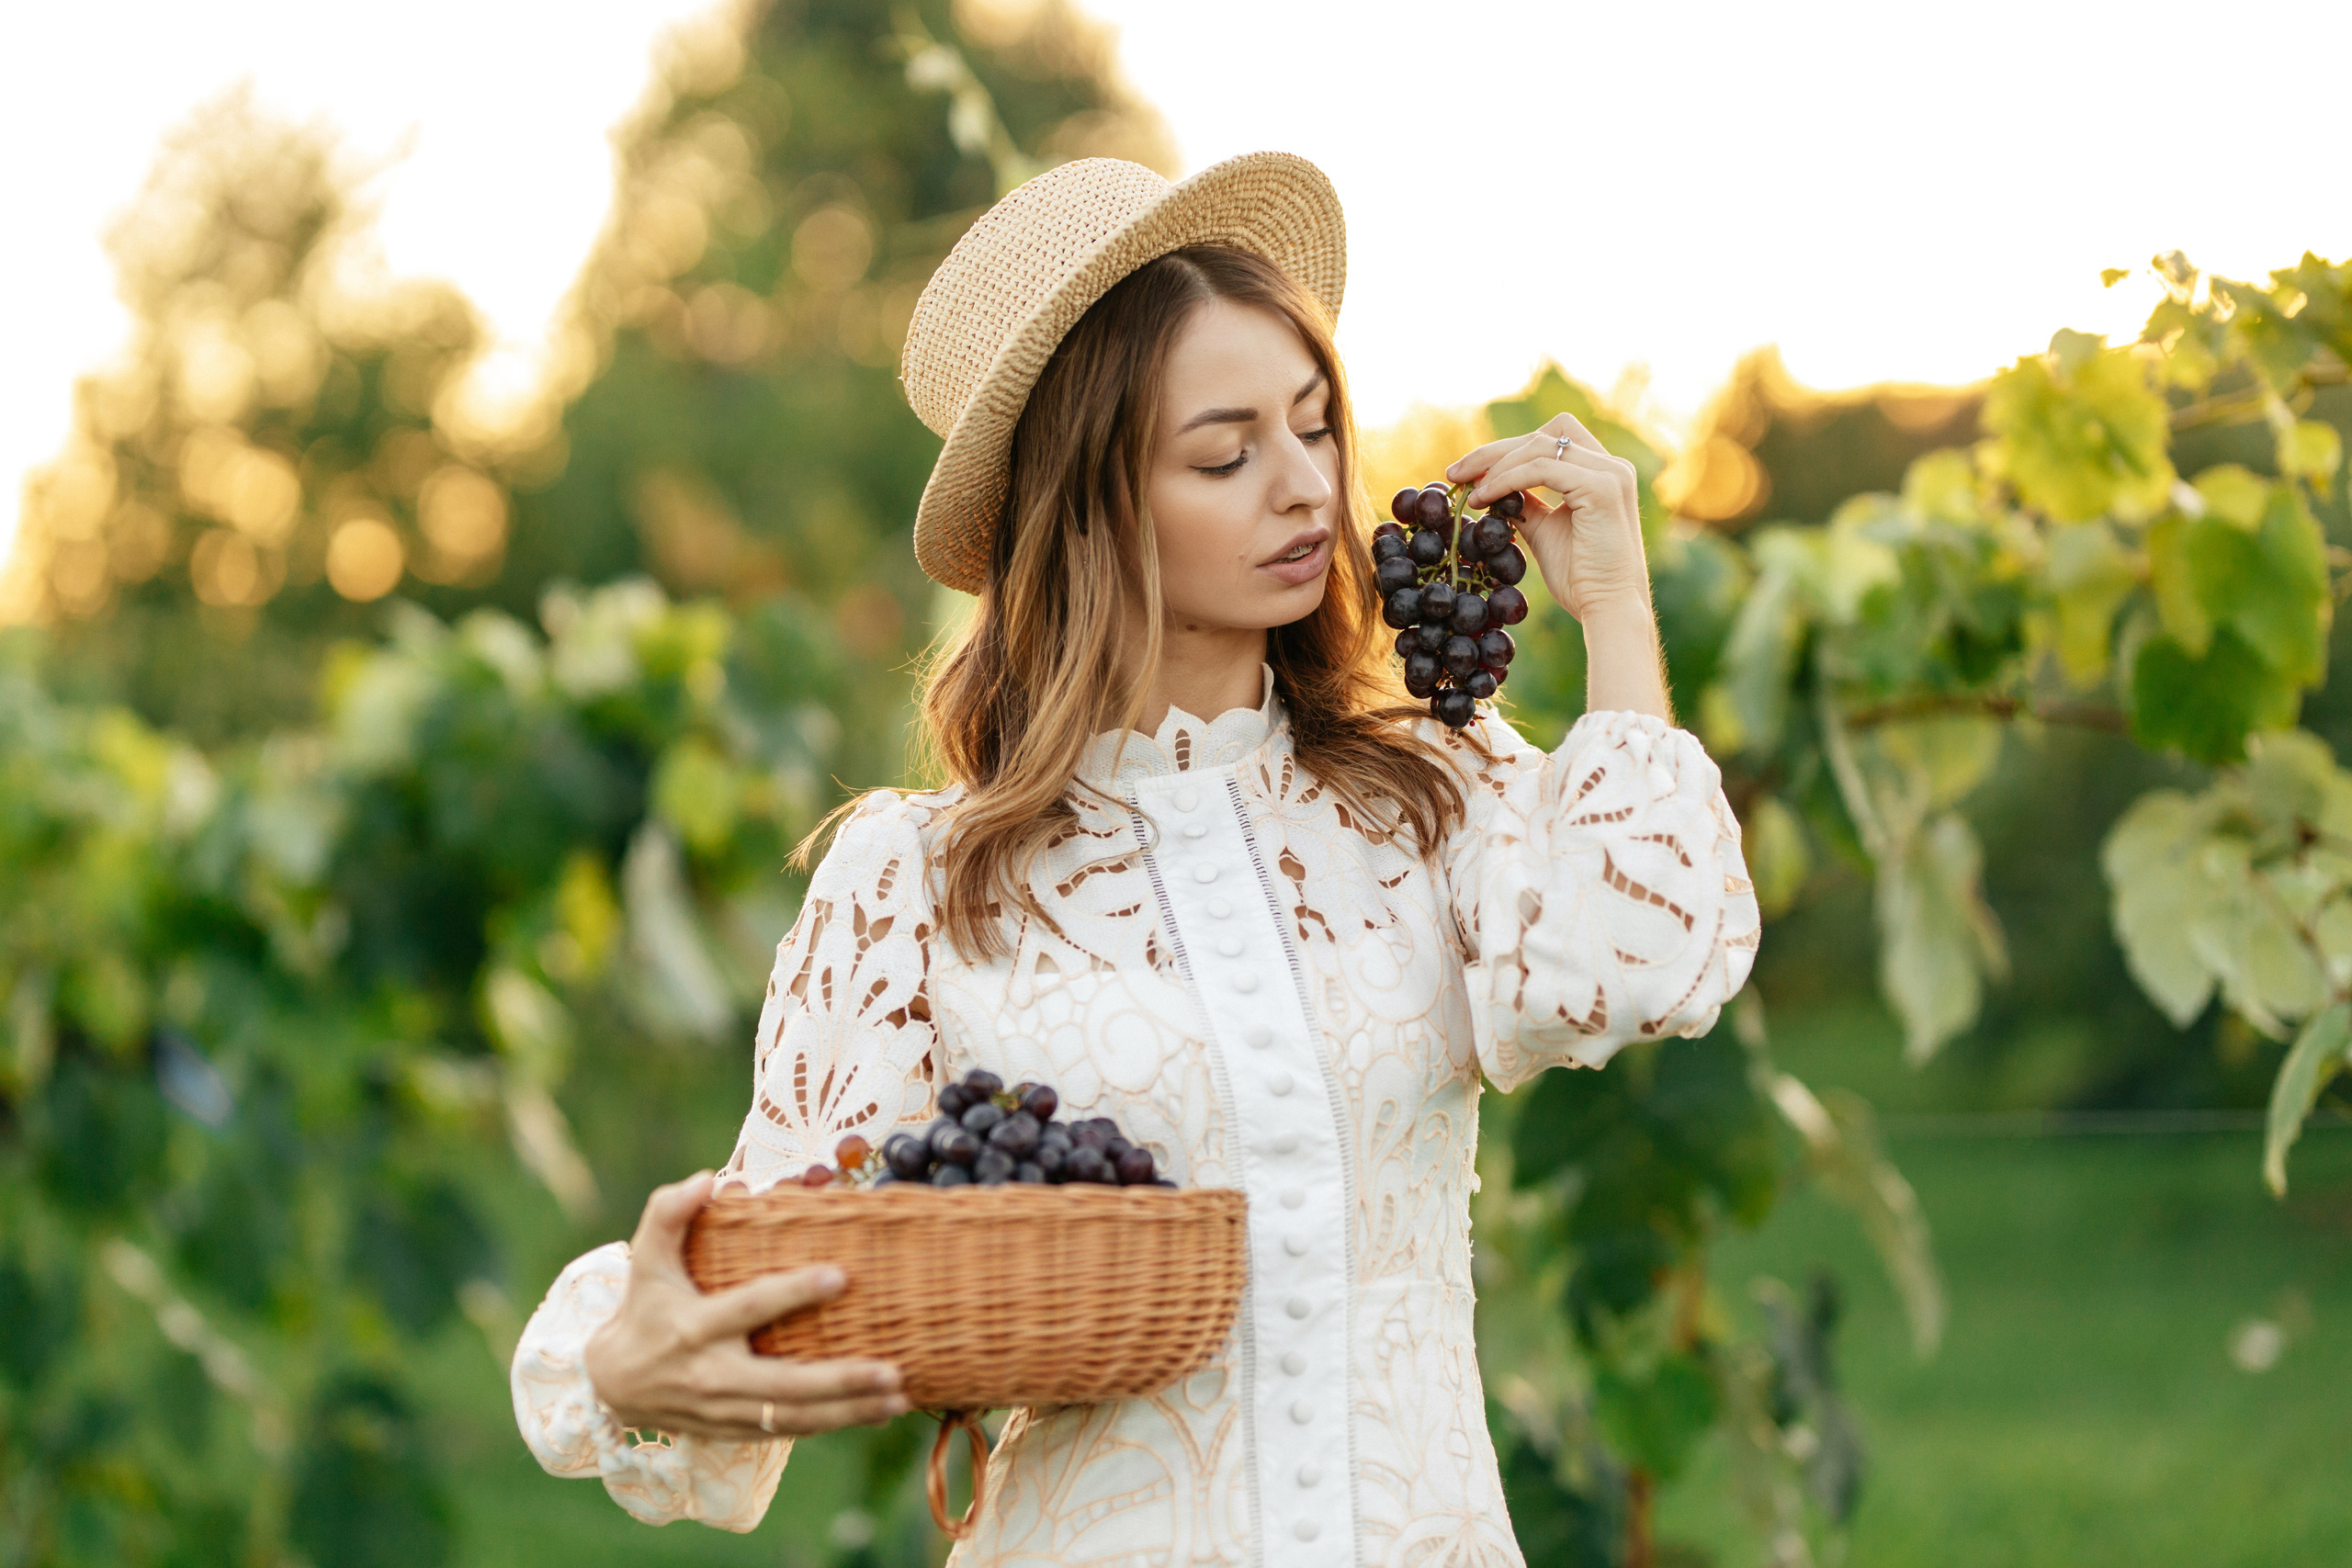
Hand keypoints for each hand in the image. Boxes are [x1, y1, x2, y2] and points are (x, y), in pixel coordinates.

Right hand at [583, 1170, 907, 1440]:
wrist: (612, 1384)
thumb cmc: (644, 1307)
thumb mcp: (646, 1259)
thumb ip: (668, 1213)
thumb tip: (706, 1178)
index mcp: (694, 1328)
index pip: (750, 1308)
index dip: (794, 1293)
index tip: (842, 1277)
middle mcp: (712, 1375)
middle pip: (783, 1384)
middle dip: (840, 1380)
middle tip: (892, 1371)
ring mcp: (725, 1410)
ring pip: (794, 1417)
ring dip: (850, 1411)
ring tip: (899, 1397)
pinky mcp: (735, 1431)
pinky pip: (790, 1432)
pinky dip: (834, 1424)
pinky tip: (876, 1413)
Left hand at [1446, 413, 1650, 621]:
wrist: (1607, 609)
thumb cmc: (1580, 579)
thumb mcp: (1545, 531)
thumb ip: (1526, 504)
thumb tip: (1493, 486)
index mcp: (1602, 473)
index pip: (1550, 439)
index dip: (1507, 450)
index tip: (1468, 472)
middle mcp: (1612, 466)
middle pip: (1543, 434)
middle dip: (1494, 451)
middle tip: (1455, 473)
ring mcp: (1611, 473)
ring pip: (1539, 446)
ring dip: (1496, 466)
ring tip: (1470, 493)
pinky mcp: (1602, 487)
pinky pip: (1541, 468)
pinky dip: (1507, 479)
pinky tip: (1484, 498)